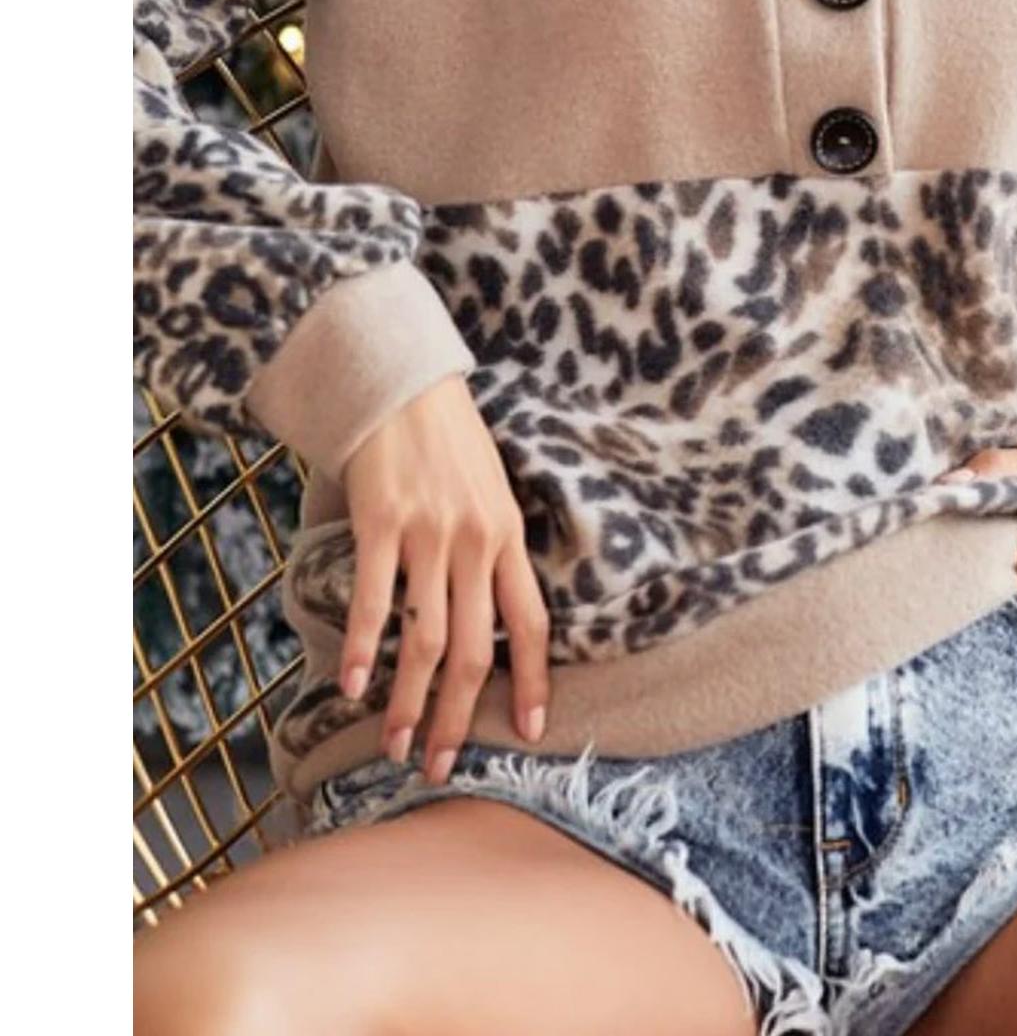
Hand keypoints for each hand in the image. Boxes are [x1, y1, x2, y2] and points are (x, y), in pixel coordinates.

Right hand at [337, 372, 550, 785]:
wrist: (403, 383)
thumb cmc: (448, 441)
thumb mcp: (491, 491)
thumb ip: (493, 549)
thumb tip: (493, 614)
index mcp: (507, 536)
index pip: (532, 623)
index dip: (534, 681)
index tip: (531, 732)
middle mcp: (474, 541)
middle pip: (474, 650)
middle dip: (459, 718)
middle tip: (441, 766)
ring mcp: (428, 533)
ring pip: (424, 639)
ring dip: (407, 703)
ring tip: (394, 745)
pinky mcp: (381, 522)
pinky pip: (373, 600)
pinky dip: (361, 649)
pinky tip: (350, 686)